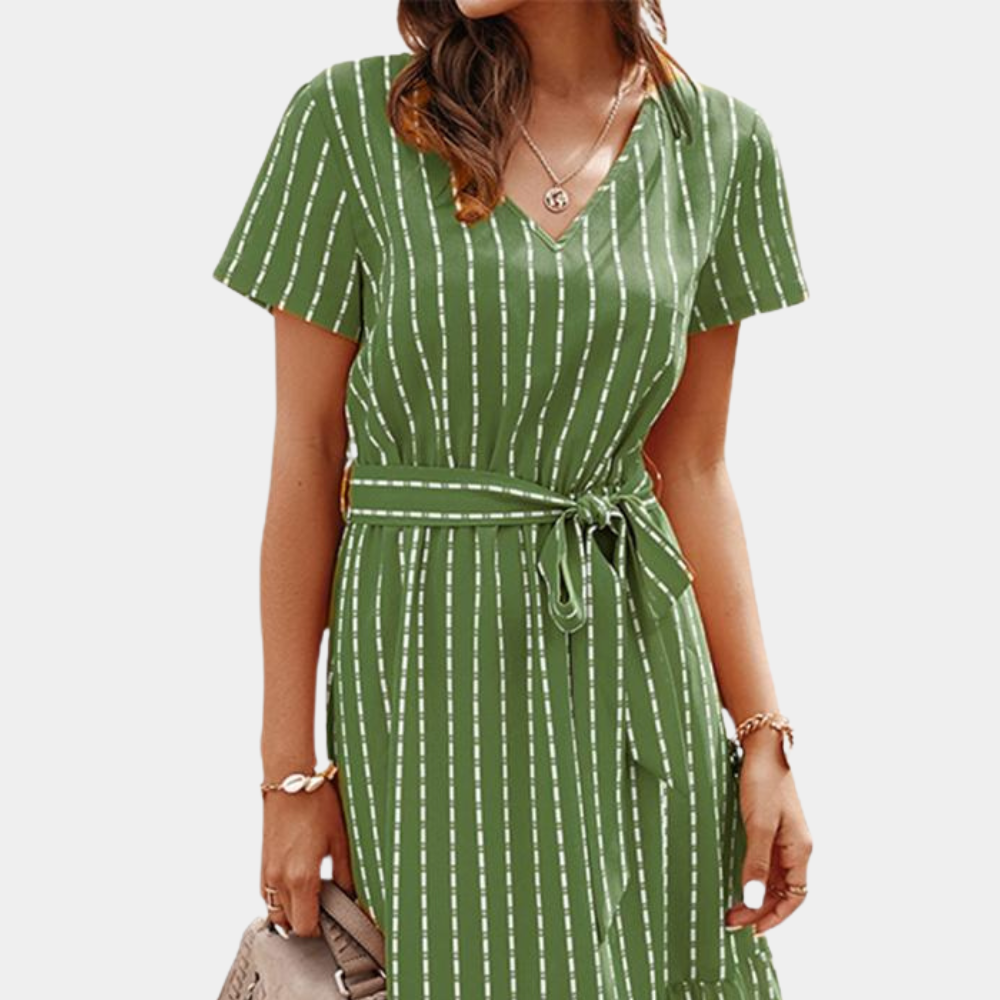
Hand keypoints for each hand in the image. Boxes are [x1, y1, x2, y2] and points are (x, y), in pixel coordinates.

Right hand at [260, 775, 356, 936]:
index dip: (320, 929)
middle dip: (306, 922)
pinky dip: (279, 899)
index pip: (304, 926)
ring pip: (274, 911)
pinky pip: (267, 895)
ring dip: (291, 912)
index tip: (334, 920)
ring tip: (312, 896)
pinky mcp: (262, 862)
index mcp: (301, 877)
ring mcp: (267, 872)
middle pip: (288, 924)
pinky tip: (297, 884)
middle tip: (326, 909)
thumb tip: (353, 895)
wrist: (290, 779)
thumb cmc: (317, 804)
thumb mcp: (340, 840)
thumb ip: (346, 873)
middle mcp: (279, 879)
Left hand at [724, 731, 812, 935]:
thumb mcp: (757, 825)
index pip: (795, 896)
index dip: (776, 917)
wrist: (763, 747)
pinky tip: (738, 882)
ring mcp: (785, 837)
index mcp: (800, 849)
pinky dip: (755, 878)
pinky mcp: (772, 827)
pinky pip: (767, 863)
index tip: (752, 931)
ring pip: (775, 879)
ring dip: (756, 896)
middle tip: (731, 920)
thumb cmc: (763, 782)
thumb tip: (754, 902)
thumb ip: (756, 864)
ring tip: (731, 908)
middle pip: (783, 891)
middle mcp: (796, 847)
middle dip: (760, 910)